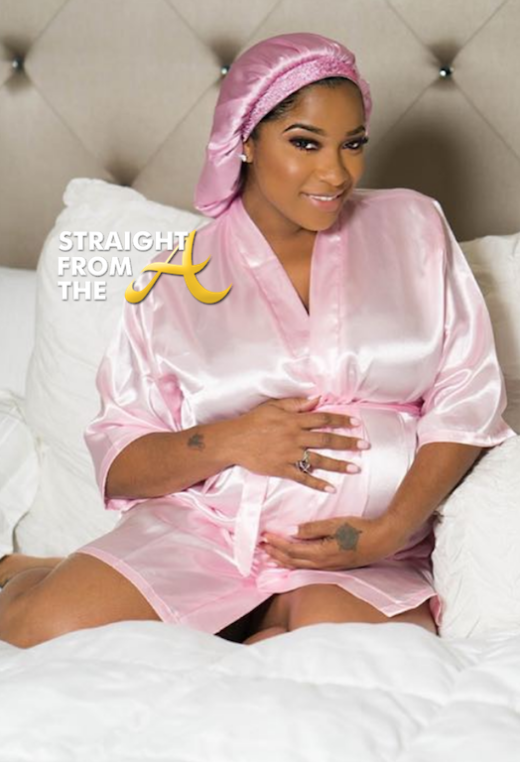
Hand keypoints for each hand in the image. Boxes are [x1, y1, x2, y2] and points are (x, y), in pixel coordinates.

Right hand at [227, 395, 369, 493]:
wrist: (233, 441)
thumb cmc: (253, 421)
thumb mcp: (273, 406)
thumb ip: (296, 404)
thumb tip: (317, 399)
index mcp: (293, 421)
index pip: (322, 419)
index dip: (341, 421)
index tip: (357, 424)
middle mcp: (294, 437)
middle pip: (326, 439)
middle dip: (347, 443)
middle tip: (365, 446)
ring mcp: (288, 454)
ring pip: (318, 460)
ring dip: (338, 465)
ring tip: (355, 469)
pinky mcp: (281, 469)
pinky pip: (302, 477)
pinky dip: (317, 483)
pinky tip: (331, 488)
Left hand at [260, 515, 401, 570]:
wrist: (383, 540)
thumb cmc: (360, 529)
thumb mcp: (335, 524)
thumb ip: (313, 529)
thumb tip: (292, 531)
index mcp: (321, 553)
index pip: (292, 550)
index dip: (277, 544)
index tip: (265, 535)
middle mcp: (322, 564)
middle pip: (292, 561)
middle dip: (275, 554)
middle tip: (261, 546)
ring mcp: (329, 567)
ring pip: (299, 566)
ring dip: (283, 560)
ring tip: (270, 556)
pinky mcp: (334, 565)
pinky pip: (308, 567)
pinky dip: (295, 563)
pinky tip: (292, 560)